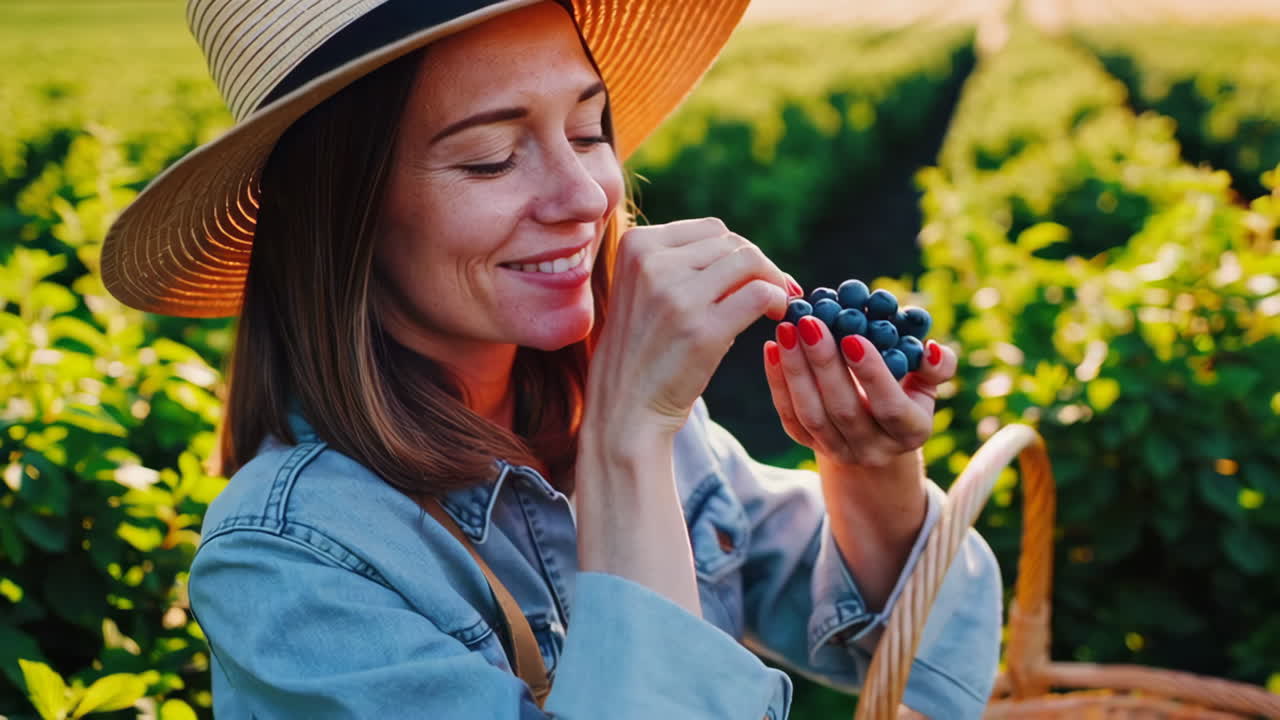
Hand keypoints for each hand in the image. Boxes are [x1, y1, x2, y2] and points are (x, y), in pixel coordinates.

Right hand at [585, 217, 793, 436]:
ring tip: (776, 304)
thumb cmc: (642, 351)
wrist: (624, 408)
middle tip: (775, 291)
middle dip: (759, 266)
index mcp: (635, 245)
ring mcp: (676, 296)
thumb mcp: (644, 291)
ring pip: (750, 262)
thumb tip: (746, 252)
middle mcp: (651, 263)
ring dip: (773, 281)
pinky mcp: (701, 330)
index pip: (709, 229)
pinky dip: (778, 300)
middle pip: (732, 244)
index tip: (752, 274)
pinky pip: (760, 294)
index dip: (739, 251)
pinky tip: (775, 316)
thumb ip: (680, 263)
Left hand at [762, 314, 956, 468]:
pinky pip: (790, 416)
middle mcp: (874, 449)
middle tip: (810, 323)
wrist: (877, 434)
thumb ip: (937, 365)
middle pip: (844, 410)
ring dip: (796, 370)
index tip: (852, 337)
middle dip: (825, 364)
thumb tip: (931, 350)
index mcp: (911, 431)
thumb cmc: (907, 392)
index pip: (890, 407)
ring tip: (788, 329)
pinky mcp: (809, 445)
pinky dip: (778, 382)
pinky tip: (773, 348)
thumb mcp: (927, 381)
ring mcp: (839, 450)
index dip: (871, 374)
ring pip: (811, 415)